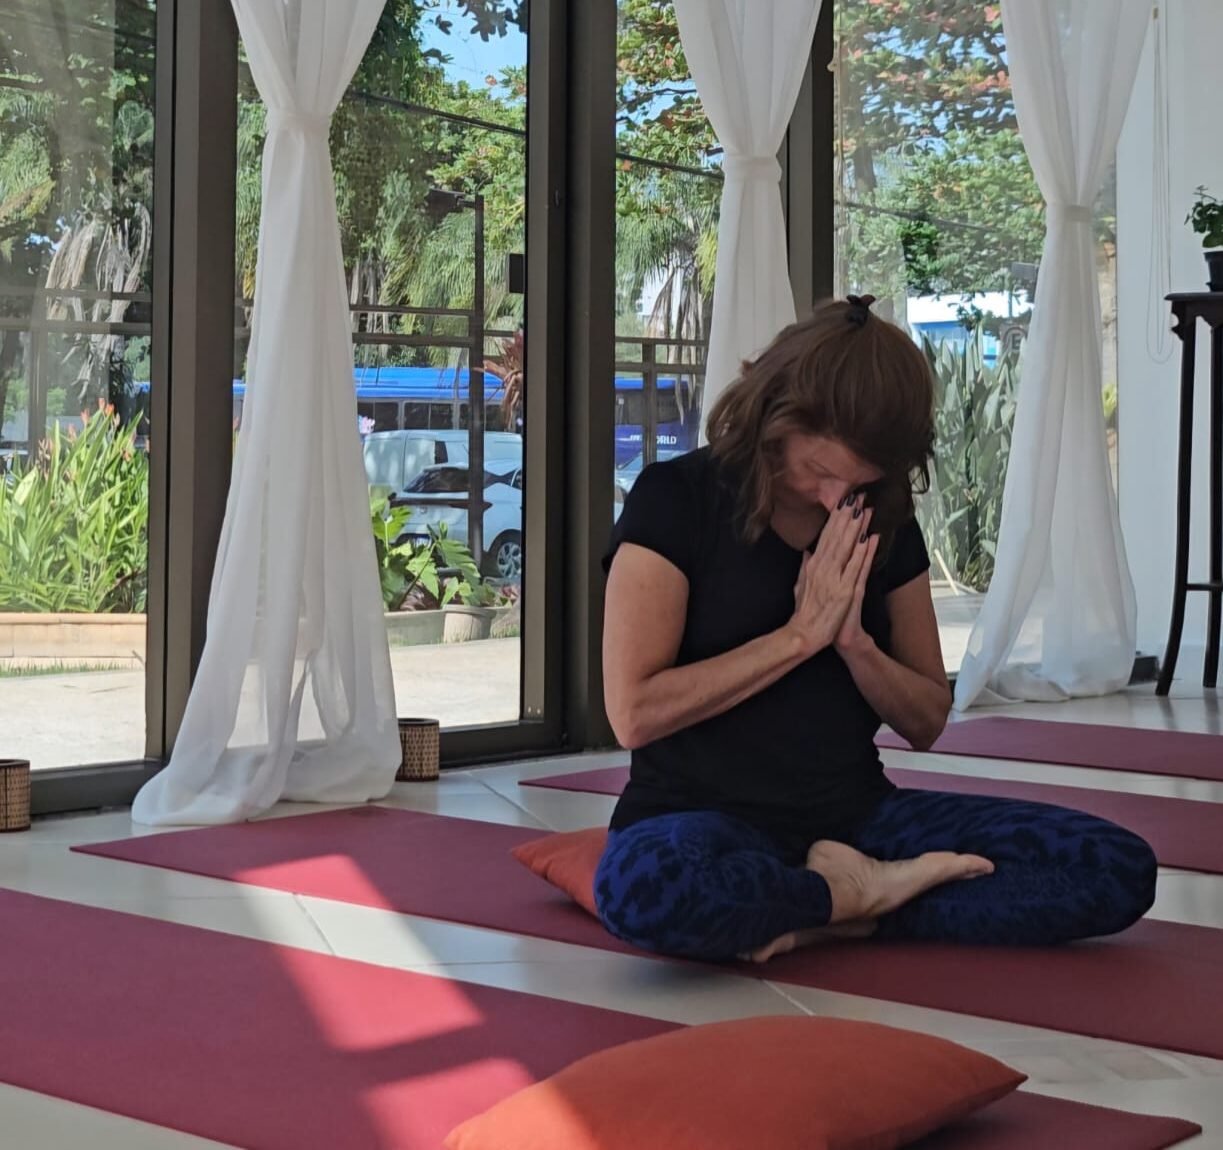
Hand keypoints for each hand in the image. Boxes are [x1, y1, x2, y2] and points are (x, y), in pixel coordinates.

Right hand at [786, 495, 874, 658]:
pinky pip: (857, 568)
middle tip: (858, 496)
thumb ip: (804, 567)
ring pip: (847, 548)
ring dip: (857, 528)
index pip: (826, 536)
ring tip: (866, 509)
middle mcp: (822, 568)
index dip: (835, 518)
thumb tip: (807, 551)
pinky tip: (869, 538)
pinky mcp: (845, 591)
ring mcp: (834, 579)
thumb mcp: (800, 585)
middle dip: (847, 515)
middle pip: (837, 536)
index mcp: (813, 565)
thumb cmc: (804, 612)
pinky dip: (863, 552)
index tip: (844, 502)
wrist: (803, 634)